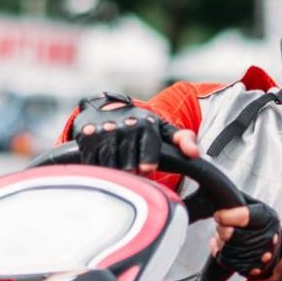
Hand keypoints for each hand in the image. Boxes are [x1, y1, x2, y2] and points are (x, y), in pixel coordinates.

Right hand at [69, 93, 199, 171]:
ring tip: (120, 170)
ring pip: (110, 164)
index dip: (147, 163)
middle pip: (128, 163)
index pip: (149, 150)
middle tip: (133, 170)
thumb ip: (183, 140)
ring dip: (115, 171)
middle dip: (132, 171)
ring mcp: (105, 130)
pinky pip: (93, 162)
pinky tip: (104, 165)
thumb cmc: (141, 126)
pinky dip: (98, 168)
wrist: (107, 108)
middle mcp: (125, 124)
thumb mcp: (163, 130)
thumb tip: (195, 154)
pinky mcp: (86, 136)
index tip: (146, 170)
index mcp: (147, 124)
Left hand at [210, 201, 281, 280]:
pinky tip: (222, 249)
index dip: (227, 217)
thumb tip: (216, 197)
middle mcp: (269, 236)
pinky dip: (222, 256)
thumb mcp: (252, 205)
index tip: (218, 215)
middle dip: (222, 231)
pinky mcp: (256, 269)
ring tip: (221, 238)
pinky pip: (231, 264)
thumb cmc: (256, 221)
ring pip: (231, 252)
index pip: (245, 217)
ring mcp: (264, 255)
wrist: (271, 245)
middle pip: (236, 236)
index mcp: (267, 217)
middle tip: (219, 227)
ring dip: (221, 244)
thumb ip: (236, 202)